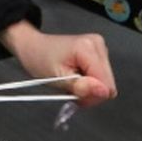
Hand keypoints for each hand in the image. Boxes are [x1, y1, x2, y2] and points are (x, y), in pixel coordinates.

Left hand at [0, 21, 117, 105]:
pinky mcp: (98, 52)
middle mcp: (98, 44)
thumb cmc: (40, 59)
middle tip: (71, 90)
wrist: (33, 46)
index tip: (75, 96)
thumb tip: (103, 92)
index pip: (105, 82)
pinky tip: (77, 78)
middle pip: (108, 83)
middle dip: (90, 92)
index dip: (92, 95)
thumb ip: (81, 86)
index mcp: (88, 48)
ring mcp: (99, 47)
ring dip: (89, 88)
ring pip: (106, 81)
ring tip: (72, 83)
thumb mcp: (57, 78)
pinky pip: (101, 76)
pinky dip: (89, 82)